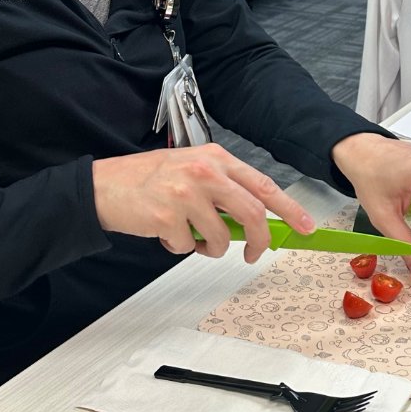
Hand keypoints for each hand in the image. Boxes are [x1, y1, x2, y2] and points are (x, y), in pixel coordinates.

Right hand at [92, 144, 315, 262]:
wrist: (104, 186)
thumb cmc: (151, 180)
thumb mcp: (193, 170)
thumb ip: (225, 189)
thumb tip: (258, 222)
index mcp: (216, 158)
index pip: (264, 185)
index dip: (289, 209)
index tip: (306, 227)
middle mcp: (205, 171)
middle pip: (252, 214)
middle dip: (258, 241)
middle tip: (253, 254)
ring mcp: (186, 194)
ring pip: (220, 238)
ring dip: (209, 248)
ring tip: (190, 236)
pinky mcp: (167, 217)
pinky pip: (188, 248)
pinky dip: (179, 248)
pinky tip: (164, 231)